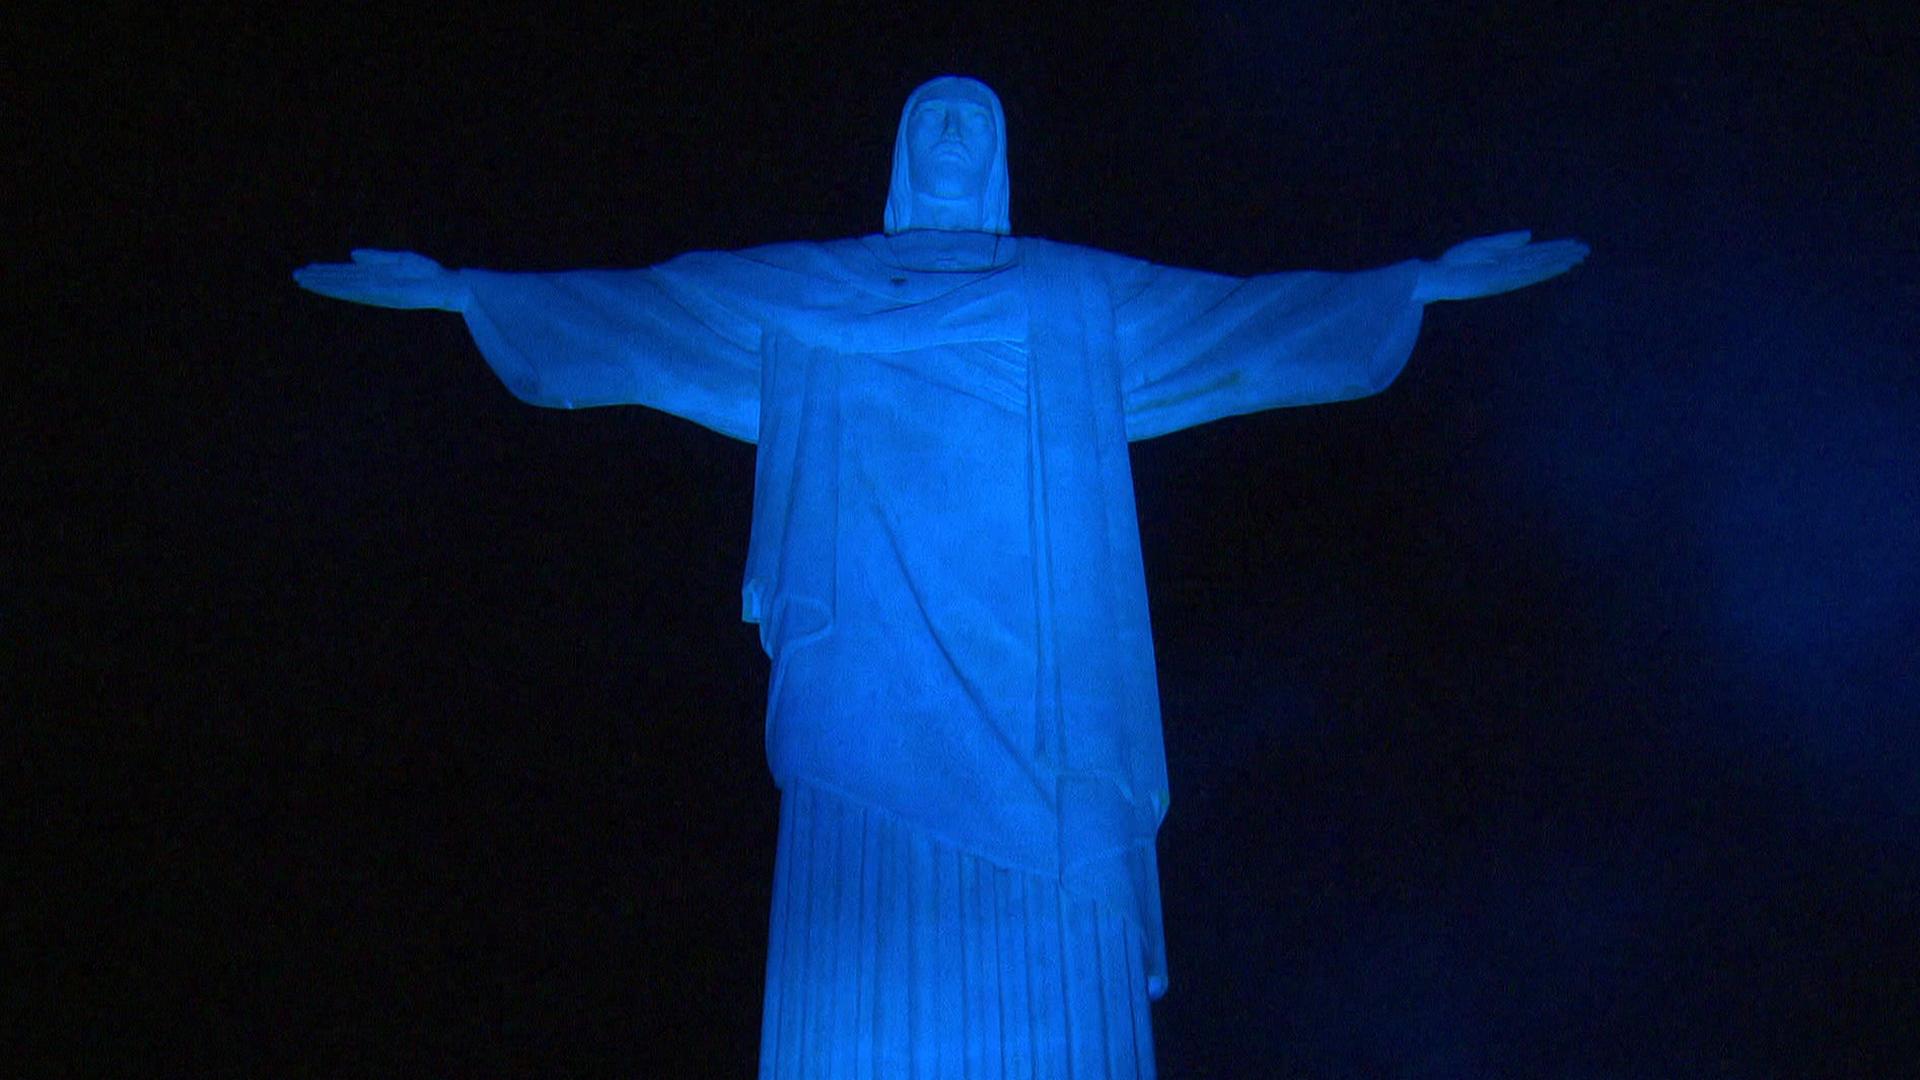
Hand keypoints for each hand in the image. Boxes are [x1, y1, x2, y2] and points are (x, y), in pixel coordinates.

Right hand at [292, 249, 468, 311]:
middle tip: (296, 276)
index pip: (346, 274)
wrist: (450, 286)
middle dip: (319, 279)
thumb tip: (352, 255)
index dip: (327, 272)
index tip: (308, 269)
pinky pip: (359, 289)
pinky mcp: (385, 293)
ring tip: (303, 280)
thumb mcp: (401, 260)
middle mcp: (374, 286)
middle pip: (341, 282)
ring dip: (324, 284)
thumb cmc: (429, 275)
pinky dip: (342, 287)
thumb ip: (377, 258)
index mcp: (377, 278)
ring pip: (344, 287)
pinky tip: (329, 285)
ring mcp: (378, 291)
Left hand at [1412, 231, 1589, 302]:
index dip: (1556, 248)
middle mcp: (1511, 268)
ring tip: (1578, 257)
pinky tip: (1556, 266)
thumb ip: (1506, 241)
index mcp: (1507, 259)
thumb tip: (1530, 235)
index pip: (1537, 252)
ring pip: (1539, 267)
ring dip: (1558, 262)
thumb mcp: (1482, 245)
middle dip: (1563, 255)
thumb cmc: (1454, 263)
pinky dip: (1543, 270)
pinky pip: (1526, 274)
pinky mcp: (1501, 280)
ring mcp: (1507, 275)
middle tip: (1586, 251)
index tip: (1575, 243)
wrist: (1437, 276)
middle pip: (1542, 259)